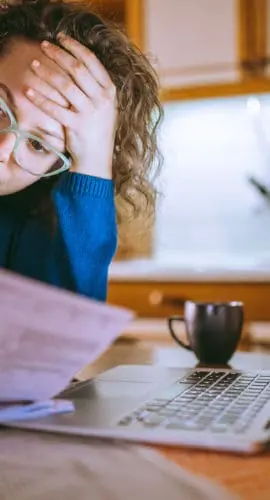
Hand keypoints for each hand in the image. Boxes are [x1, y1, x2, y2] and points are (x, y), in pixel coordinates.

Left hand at [26, 34, 116, 178]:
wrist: (98, 159)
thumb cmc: (98, 131)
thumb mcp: (106, 107)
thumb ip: (97, 87)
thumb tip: (78, 62)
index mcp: (110, 91)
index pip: (92, 61)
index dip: (75, 47)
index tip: (61, 38)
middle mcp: (102, 100)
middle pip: (77, 69)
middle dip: (58, 54)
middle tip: (44, 46)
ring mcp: (90, 113)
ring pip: (65, 85)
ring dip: (47, 72)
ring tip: (34, 64)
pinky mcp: (76, 126)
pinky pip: (55, 108)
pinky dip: (40, 99)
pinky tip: (29, 91)